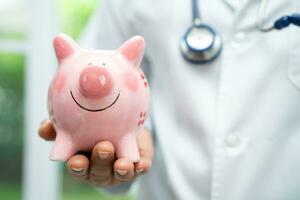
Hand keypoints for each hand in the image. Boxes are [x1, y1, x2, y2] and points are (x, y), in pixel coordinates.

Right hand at [39, 119, 153, 186]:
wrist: (123, 127)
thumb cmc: (94, 128)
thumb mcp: (77, 125)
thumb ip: (60, 126)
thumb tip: (43, 128)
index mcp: (84, 160)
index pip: (78, 167)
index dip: (77, 166)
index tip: (76, 160)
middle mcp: (100, 168)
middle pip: (98, 171)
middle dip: (100, 161)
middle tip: (103, 147)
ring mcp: (119, 169)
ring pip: (119, 173)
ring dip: (120, 169)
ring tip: (122, 162)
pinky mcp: (138, 164)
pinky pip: (140, 167)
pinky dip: (140, 167)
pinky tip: (141, 164)